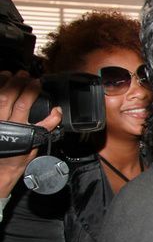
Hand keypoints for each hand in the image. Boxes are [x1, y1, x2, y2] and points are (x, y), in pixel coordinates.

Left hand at [0, 71, 61, 196]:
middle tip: (25, 75)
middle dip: (17, 83)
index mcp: (17, 128)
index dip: (31, 91)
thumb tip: (57, 112)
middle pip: (8, 96)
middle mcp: (2, 122)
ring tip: (11, 74)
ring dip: (3, 83)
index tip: (37, 82)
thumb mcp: (36, 142)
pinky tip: (0, 83)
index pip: (23, 104)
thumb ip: (46, 126)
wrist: (1, 167)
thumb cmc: (19, 156)